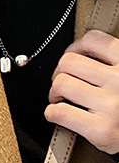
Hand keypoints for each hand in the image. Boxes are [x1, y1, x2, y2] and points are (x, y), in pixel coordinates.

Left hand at [46, 28, 118, 156]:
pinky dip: (51, 112)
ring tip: (59, 100)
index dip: (73, 48)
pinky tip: (57, 114)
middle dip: (58, 73)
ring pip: (61, 84)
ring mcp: (111, 104)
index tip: (70, 59)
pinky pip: (60, 112)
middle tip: (61, 85)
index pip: (92, 40)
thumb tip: (85, 34)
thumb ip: (111, 58)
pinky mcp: (100, 128)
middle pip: (69, 62)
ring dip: (53, 93)